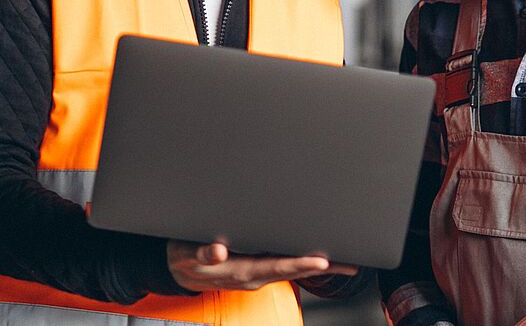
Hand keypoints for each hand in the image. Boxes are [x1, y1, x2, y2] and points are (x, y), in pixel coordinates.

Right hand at [166, 240, 357, 291]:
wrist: (178, 268)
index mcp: (241, 271)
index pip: (277, 267)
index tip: (321, 261)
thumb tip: (218, 251)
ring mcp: (258, 273)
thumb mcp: (187, 254)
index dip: (300, 264)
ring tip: (345, 261)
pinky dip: (306, 264)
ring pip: (293, 269)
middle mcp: (254, 274)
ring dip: (319, 265)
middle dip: (321, 266)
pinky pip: (286, 266)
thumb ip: (203, 253)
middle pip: (293, 270)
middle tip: (347, 262)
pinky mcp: (258, 267)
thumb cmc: (185, 257)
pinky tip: (323, 261)